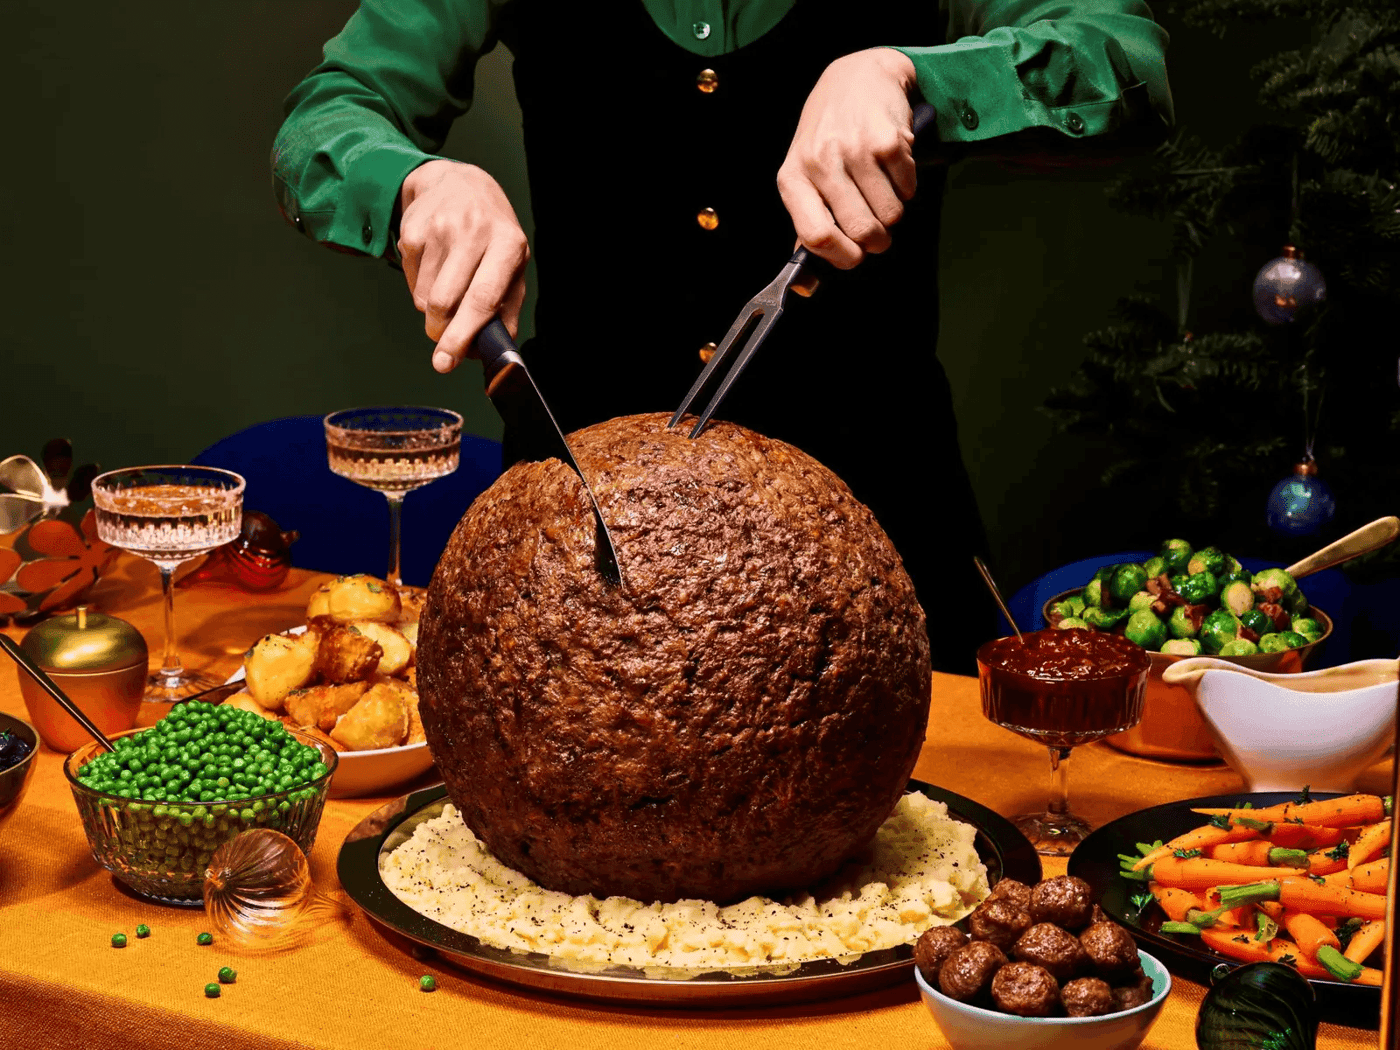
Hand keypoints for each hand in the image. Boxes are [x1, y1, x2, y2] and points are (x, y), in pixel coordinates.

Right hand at [397, 159, 529, 372]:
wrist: (458, 184)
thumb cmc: (491, 235)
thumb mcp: (512, 265)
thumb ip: (506, 308)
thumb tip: (493, 349)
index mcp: (508, 244)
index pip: (482, 298)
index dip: (463, 335)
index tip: (448, 360)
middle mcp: (474, 232)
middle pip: (446, 302)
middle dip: (441, 332)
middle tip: (443, 341)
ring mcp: (439, 229)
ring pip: (424, 298)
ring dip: (432, 310)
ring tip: (447, 288)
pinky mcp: (413, 231)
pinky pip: (410, 282)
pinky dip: (420, 289)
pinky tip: (435, 268)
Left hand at [777, 48, 919, 268]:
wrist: (858, 77)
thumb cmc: (830, 137)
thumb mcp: (807, 177)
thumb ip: (809, 228)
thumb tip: (807, 287)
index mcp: (792, 179)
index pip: (815, 236)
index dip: (842, 256)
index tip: (854, 256)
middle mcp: (819, 162)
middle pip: (861, 230)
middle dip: (877, 240)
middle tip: (879, 230)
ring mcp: (854, 149)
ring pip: (890, 215)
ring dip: (893, 212)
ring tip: (882, 190)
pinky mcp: (888, 139)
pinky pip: (909, 189)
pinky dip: (908, 188)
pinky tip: (894, 168)